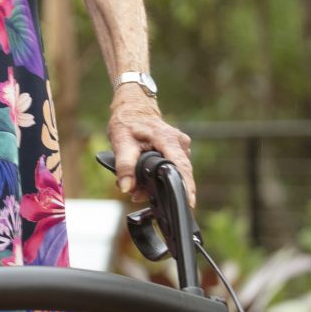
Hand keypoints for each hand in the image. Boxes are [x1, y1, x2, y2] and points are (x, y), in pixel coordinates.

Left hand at [106, 88, 196, 206]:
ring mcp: (181, 146)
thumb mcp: (121, 143)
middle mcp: (180, 142)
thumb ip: (124, 166)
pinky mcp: (178, 150)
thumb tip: (126, 187)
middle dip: (163, 188)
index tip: (189, 202)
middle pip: (179, 172)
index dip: (186, 186)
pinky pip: (173, 167)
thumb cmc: (128, 123)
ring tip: (136, 187)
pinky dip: (160, 175)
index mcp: (168, 139)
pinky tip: (144, 179)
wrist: (133, 109)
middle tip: (140, 195)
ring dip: (158, 182)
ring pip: (175, 171)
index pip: (181, 166)